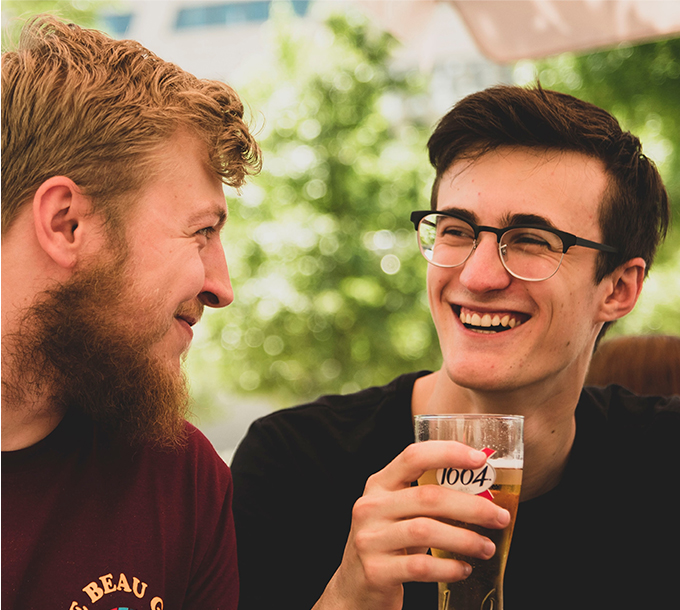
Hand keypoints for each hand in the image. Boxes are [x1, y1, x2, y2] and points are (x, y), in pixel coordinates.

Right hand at [312, 441, 510, 609]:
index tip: (480, 460)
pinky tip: (463, 569)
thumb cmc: (387, 543)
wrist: (354, 588)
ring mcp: (370, 539)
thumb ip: (427, 499)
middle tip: (500, 517)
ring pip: (426, 531)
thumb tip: (482, 493)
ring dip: (465, 539)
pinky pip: (420, 567)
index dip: (448, 453)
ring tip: (486, 547)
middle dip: (471, 506)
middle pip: (427, 496)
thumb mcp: (397, 512)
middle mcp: (370, 506)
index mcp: (379, 484)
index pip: (412, 456)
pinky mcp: (376, 571)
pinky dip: (448, 568)